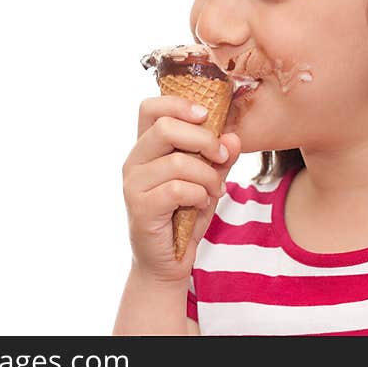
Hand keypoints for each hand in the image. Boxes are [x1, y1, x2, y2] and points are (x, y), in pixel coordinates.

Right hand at [122, 95, 241, 282]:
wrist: (168, 262)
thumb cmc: (184, 216)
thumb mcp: (208, 181)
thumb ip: (220, 158)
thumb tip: (234, 137)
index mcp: (147, 147)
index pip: (150, 108)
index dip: (179, 104)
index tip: (207, 116)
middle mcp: (134, 161)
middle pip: (165, 126)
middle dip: (204, 139)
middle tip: (222, 157)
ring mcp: (133, 184)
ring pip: (178, 161)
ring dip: (207, 175)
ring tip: (215, 190)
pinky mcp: (140, 207)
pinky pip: (177, 189)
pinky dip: (199, 195)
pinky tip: (201, 204)